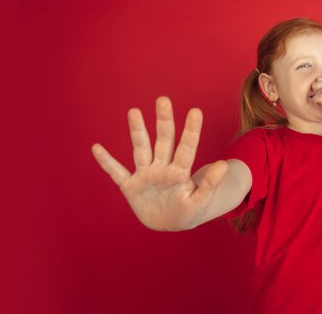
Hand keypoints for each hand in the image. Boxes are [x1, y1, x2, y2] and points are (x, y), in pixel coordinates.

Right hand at [91, 96, 227, 230]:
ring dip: (137, 131)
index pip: (187, 148)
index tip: (196, 111)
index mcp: (180, 171)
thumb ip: (210, 184)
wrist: (171, 223)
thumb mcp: (201, 202)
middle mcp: (162, 167)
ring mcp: (145, 175)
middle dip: (164, 121)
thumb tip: (224, 164)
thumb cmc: (188, 212)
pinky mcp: (130, 186)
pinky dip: (107, 162)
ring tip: (134, 111)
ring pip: (141, 149)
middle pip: (163, 140)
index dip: (191, 131)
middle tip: (163, 99)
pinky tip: (97, 148)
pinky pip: (116, 172)